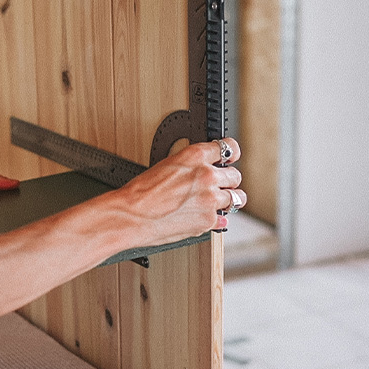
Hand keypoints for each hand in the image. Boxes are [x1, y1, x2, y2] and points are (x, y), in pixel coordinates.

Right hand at [116, 138, 245, 244]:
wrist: (131, 215)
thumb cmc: (141, 192)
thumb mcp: (167, 165)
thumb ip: (192, 166)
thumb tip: (204, 170)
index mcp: (195, 156)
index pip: (228, 148)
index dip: (231, 155)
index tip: (231, 159)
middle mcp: (207, 175)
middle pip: (235, 175)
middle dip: (229, 181)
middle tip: (221, 186)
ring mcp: (210, 199)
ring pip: (236, 198)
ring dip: (228, 200)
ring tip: (217, 203)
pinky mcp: (209, 220)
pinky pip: (224, 219)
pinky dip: (216, 219)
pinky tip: (205, 217)